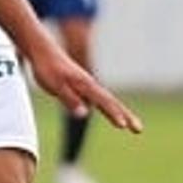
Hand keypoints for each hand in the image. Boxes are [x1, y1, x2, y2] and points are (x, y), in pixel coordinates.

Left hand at [24, 41, 142, 133]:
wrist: (43, 52)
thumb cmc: (48, 68)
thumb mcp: (55, 85)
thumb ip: (70, 99)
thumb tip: (84, 114)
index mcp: (85, 85)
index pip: (104, 102)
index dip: (113, 114)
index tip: (124, 126)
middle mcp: (90, 86)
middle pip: (112, 103)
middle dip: (126, 116)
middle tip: (139, 130)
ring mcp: (88, 87)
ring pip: (108, 102)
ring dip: (121, 113)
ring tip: (131, 126)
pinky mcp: (83, 89)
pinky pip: (100, 101)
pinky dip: (110, 109)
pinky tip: (114, 117)